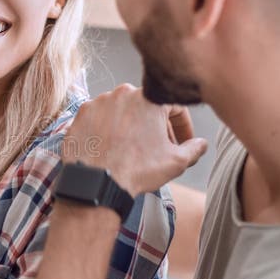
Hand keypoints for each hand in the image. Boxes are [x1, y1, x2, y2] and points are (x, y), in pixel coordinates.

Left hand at [62, 85, 207, 195]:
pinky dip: (107, 131)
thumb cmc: (137, 171)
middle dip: (156, 127)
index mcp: (148, 98)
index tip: (182, 142)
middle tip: (159, 148)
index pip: (174, 107)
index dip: (183, 126)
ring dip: (130, 127)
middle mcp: (121, 93)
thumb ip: (194, 148)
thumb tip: (200, 144)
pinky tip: (111, 149)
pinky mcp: (79, 116)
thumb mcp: (176, 161)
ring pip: (121, 112)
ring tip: (133, 150)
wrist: (97, 184)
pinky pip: (99, 120)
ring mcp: (97, 103)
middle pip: (146, 108)